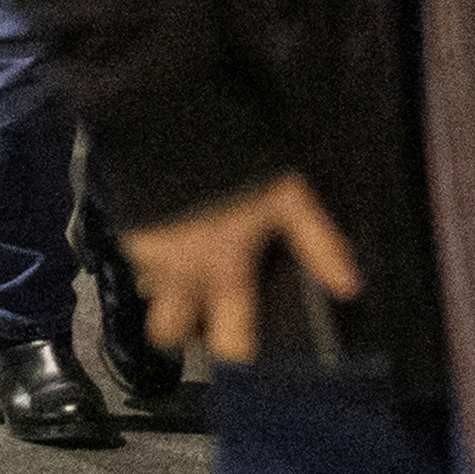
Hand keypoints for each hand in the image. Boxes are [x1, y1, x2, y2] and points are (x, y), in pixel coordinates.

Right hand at [120, 169, 364, 367]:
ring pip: (150, 294)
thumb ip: (318, 244)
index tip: (242, 357)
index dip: (235, 358)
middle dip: (184, 332)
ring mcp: (146, 251)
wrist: (165, 114)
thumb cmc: (233, 158)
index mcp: (223, 273)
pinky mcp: (125, 226)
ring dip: (167, 291)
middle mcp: (180, 274)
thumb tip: (349, 287)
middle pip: (168, 334)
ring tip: (189, 269)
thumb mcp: (288, 198)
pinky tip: (173, 234)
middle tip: (205, 314)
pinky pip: (136, 257)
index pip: (225, 343)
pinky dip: (153, 256)